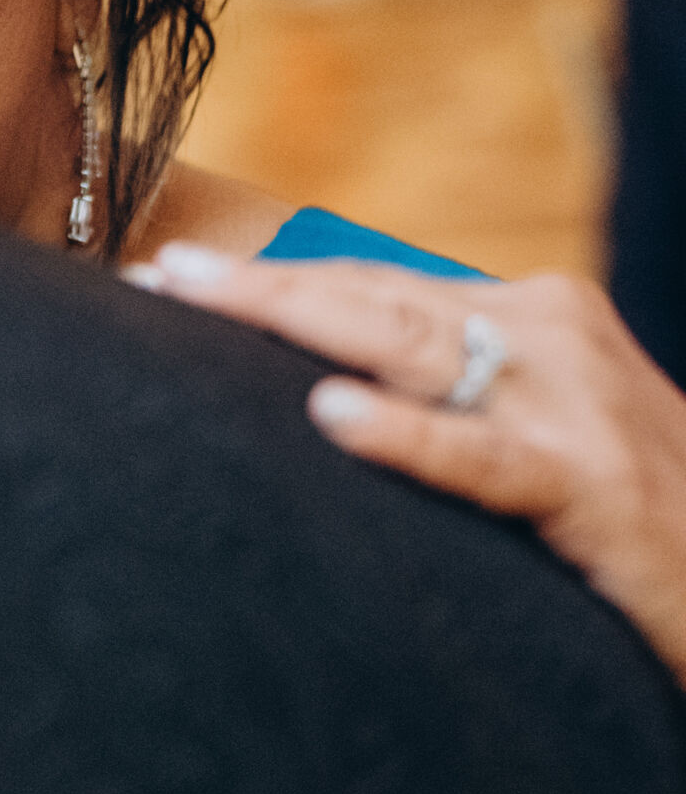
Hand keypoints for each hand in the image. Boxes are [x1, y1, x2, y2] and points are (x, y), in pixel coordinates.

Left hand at [126, 246, 685, 687]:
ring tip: (200, 306)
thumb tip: (315, 391)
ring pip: (411, 347)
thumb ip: (452, 400)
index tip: (174, 275)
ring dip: (294, 320)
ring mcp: (574, 407)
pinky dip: (407, 435)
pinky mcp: (594, 491)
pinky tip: (332, 416)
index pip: (379, 284)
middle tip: (160, 276)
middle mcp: (550, 337)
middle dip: (260, 287)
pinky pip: (484, 458)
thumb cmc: (633, 517)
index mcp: (531, 316)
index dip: (275, 280)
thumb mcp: (542, 432)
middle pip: (377, 298)